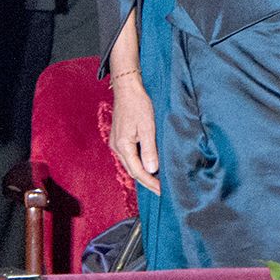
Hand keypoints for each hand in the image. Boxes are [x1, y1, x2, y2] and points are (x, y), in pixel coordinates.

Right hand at [109, 73, 161, 194]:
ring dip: (143, 174)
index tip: (162, 190)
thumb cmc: (138, 104)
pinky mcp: (120, 138)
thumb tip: (152, 170)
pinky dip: (140, 164)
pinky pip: (130, 157)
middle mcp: (117, 147)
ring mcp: (117, 143)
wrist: (127, 89)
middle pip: (133, 171)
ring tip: (157, 182)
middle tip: (162, 191)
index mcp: (123, 146)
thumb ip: (149, 149)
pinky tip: (148, 166)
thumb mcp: (148, 127)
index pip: (138, 172)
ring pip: (131, 164)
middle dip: (147, 182)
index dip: (151, 183)